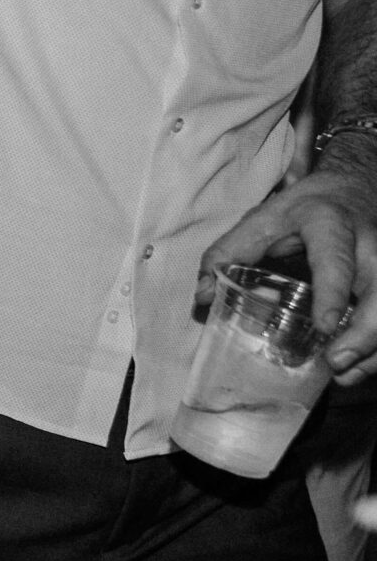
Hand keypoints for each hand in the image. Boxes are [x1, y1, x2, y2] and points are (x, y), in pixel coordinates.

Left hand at [198, 148, 376, 380]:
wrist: (352, 188)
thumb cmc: (303, 209)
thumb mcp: (262, 219)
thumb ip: (228, 253)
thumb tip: (201, 296)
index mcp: (329, 226)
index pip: (335, 261)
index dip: (333, 293)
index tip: (325, 325)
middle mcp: (368, 246)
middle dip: (365, 333)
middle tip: (336, 361)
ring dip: (373, 347)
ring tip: (344, 372)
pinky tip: (358, 365)